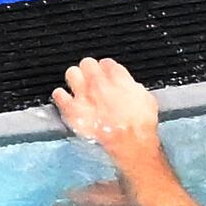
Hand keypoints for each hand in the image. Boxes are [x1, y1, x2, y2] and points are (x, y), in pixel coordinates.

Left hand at [45, 54, 167, 174]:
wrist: (130, 143)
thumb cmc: (140, 125)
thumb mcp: (146, 99)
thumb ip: (132, 87)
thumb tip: (128, 86)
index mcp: (117, 77)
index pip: (106, 62)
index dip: (106, 69)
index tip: (107, 76)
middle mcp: (98, 82)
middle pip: (87, 63)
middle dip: (90, 70)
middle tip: (92, 81)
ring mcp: (83, 95)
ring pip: (71, 73)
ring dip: (75, 79)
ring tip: (78, 87)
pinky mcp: (72, 110)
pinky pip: (58, 95)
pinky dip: (61, 96)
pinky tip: (65, 99)